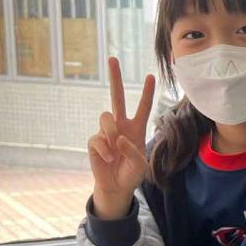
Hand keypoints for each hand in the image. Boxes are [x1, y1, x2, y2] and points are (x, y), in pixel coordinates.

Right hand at [89, 57, 154, 219]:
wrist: (116, 186)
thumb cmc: (131, 174)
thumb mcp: (140, 165)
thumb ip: (133, 151)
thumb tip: (118, 138)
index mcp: (136, 128)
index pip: (143, 107)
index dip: (146, 92)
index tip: (151, 76)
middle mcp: (121, 125)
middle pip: (117, 96)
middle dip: (115, 78)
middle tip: (113, 59)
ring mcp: (106, 132)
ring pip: (105, 117)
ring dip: (111, 132)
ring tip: (115, 148)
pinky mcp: (95, 141)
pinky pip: (98, 139)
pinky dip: (105, 150)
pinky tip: (108, 158)